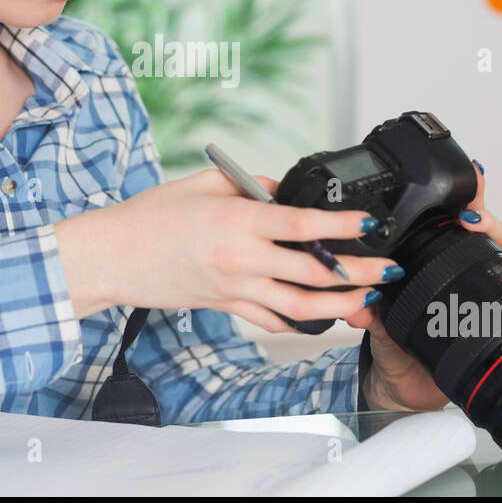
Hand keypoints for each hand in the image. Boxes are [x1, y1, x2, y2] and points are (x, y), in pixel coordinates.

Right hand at [53, 168, 401, 329]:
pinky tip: (325, 316)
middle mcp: (240, 258)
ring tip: (369, 300)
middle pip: (313, 271)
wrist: (113, 256)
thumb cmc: (152, 216)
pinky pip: (273, 318)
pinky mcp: (227, 306)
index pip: (302, 223)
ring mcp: (235, 288)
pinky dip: (302, 320)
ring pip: (300, 305)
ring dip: (341, 305)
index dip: (342, 224)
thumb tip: (284, 191)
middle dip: (358, 273)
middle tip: (388, 269)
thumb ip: (252, 185)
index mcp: (237, 220)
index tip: (370, 223)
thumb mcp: (204, 183)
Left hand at [341, 159, 501, 411]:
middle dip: (482, 213)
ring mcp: (481, 287)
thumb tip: (357, 304)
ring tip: (492, 237)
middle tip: (470, 215)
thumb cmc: (392, 341)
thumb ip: (368, 310)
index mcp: (430, 258)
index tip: (471, 173)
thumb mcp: (376, 321)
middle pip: (483, 228)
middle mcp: (459, 267)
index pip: (450, 217)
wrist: (405, 384)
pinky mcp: (499, 312)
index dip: (464, 192)